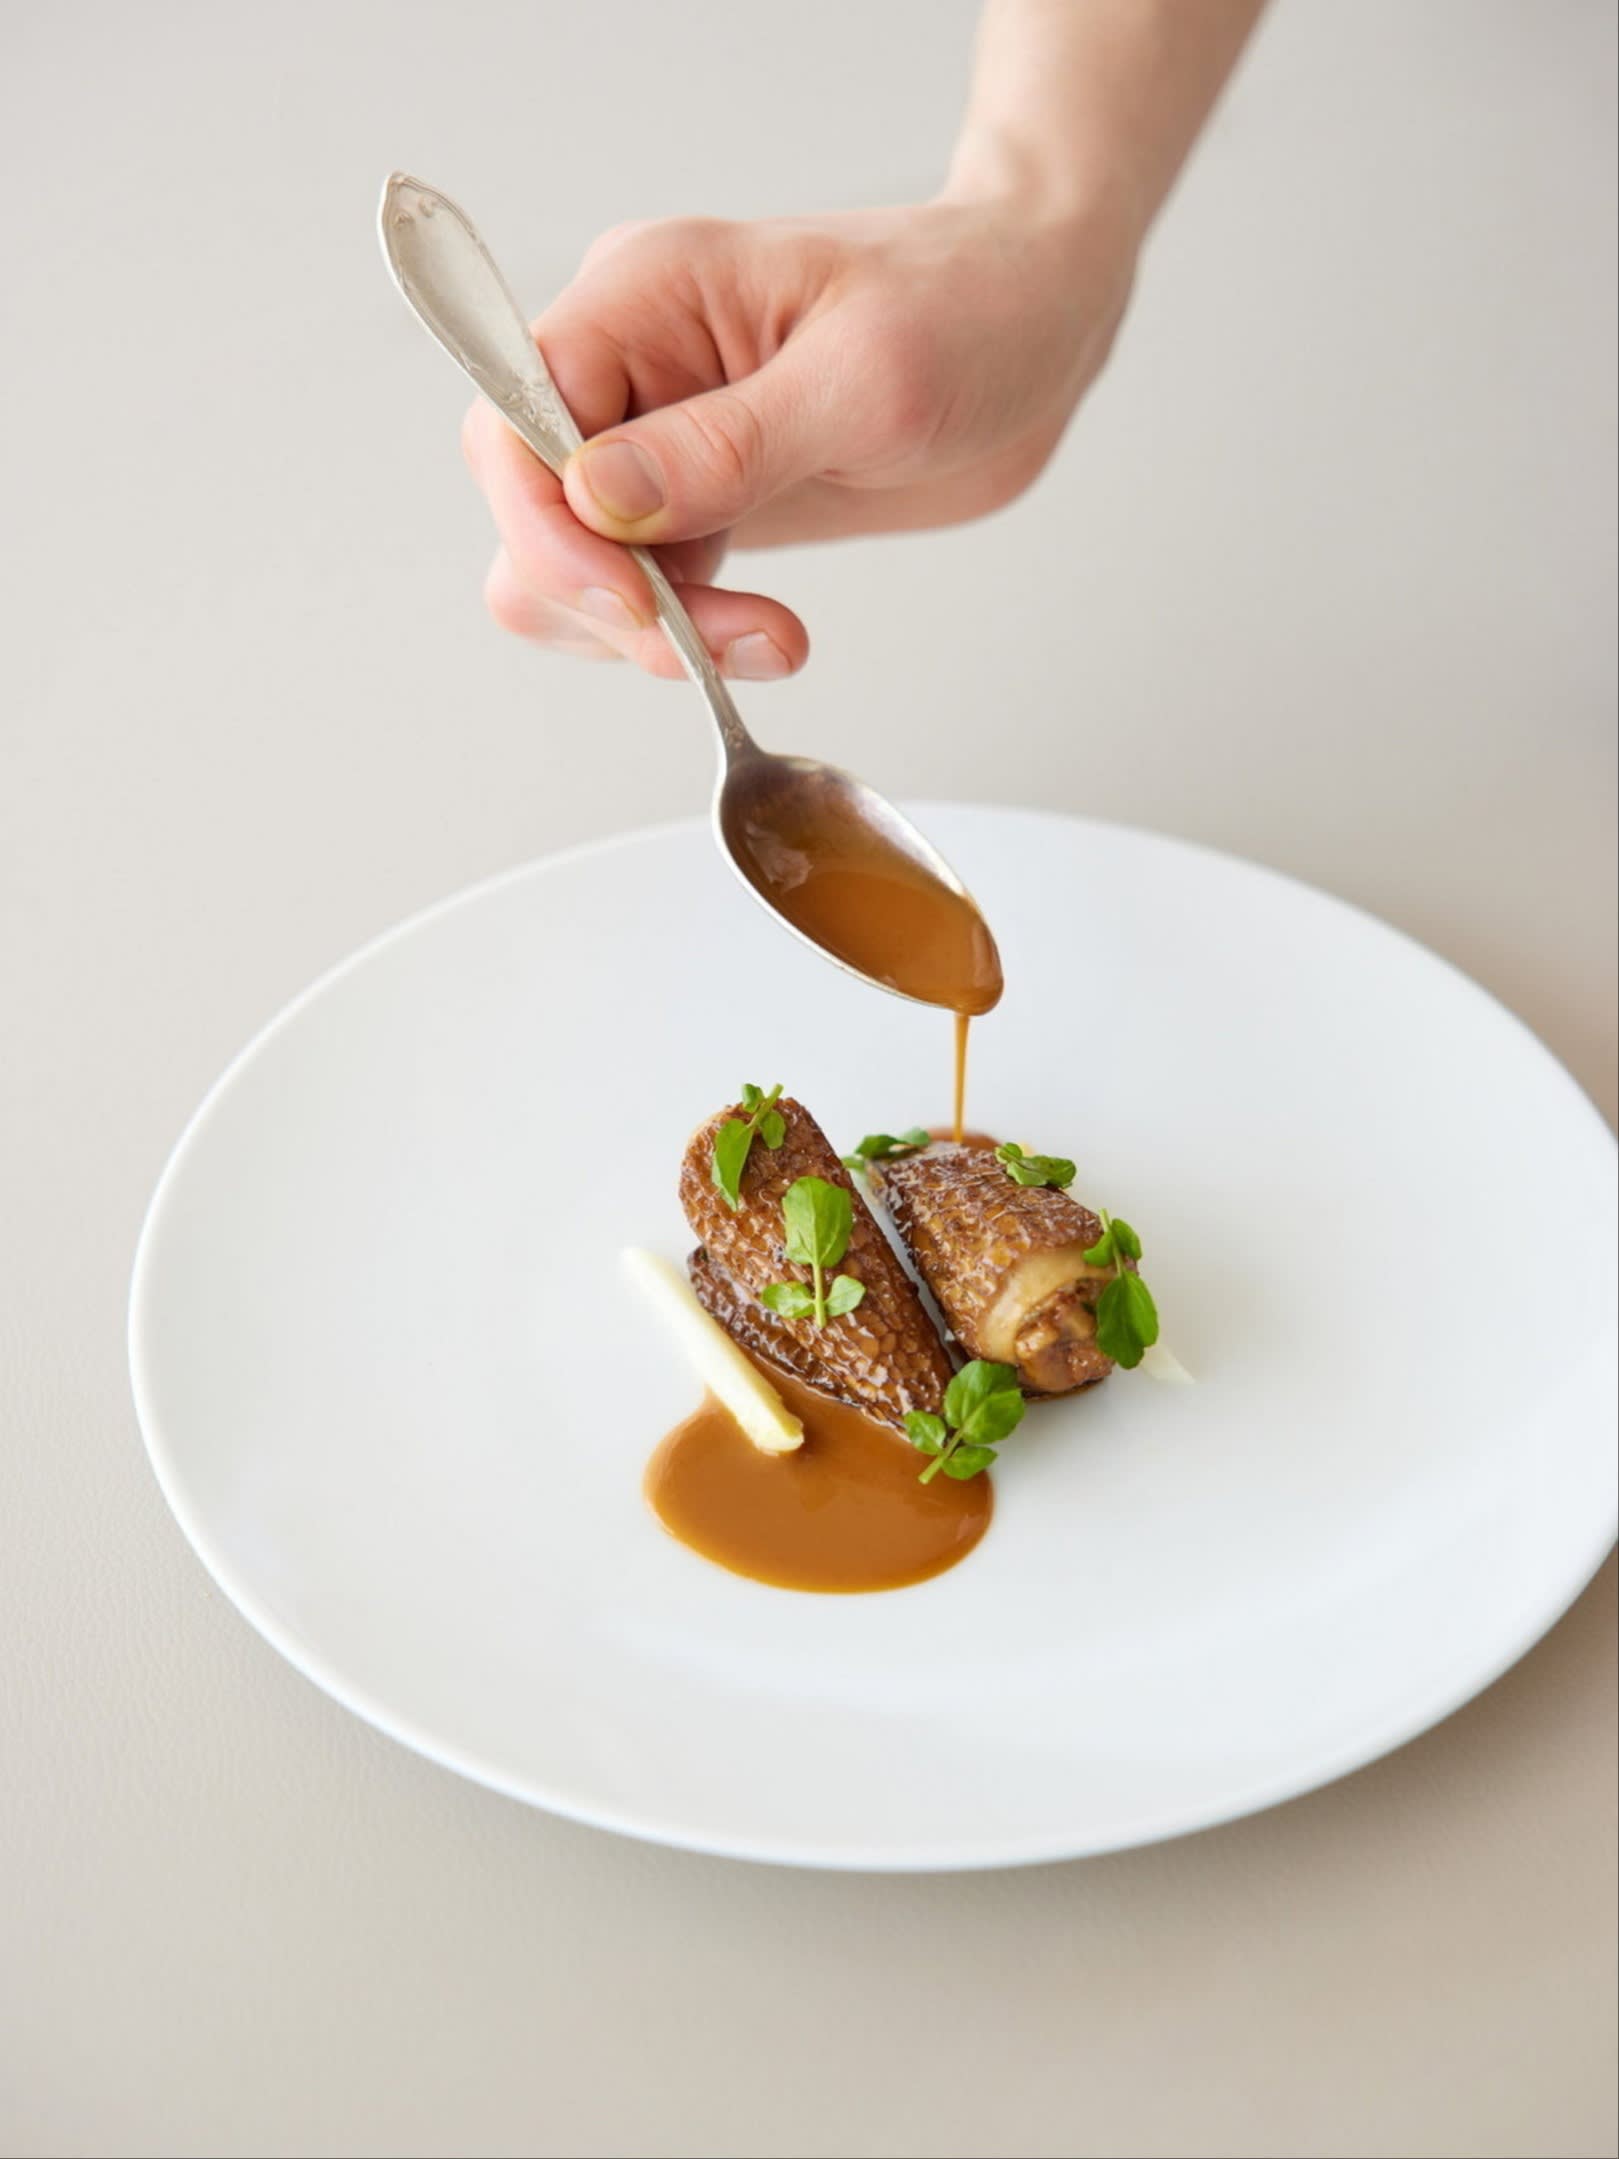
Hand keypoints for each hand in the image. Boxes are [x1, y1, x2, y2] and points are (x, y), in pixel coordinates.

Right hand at [461, 196, 1138, 678]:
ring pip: (572, 575)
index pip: (512, 420)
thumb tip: (601, 498)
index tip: (637, 600)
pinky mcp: (697, 505)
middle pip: (528, 515)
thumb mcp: (865, 380)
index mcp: (640, 298)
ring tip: (771, 641)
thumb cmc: (970, 308)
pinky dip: (689, 638)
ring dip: (653, 636)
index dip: (547, 526)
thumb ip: (728, 445)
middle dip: (611, 601)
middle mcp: (626, 371)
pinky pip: (640, 595)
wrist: (1040, 327)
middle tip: (732, 639)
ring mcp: (656, 443)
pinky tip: (769, 638)